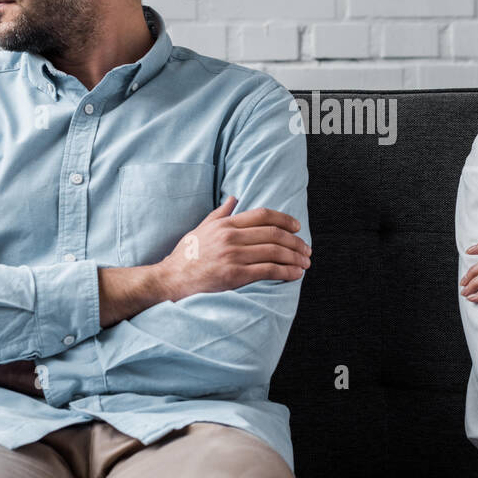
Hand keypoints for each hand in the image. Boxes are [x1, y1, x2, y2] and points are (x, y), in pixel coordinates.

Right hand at [154, 196, 310, 301]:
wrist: (170, 279)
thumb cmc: (186, 255)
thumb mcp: (201, 228)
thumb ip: (220, 213)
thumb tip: (234, 198)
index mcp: (225, 224)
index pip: (263, 215)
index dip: (284, 219)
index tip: (297, 227)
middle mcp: (230, 237)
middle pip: (273, 234)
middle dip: (295, 241)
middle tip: (306, 249)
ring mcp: (233, 256)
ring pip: (274, 252)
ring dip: (294, 257)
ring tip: (305, 262)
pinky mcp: (234, 275)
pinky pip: (267, 270)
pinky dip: (286, 271)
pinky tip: (295, 274)